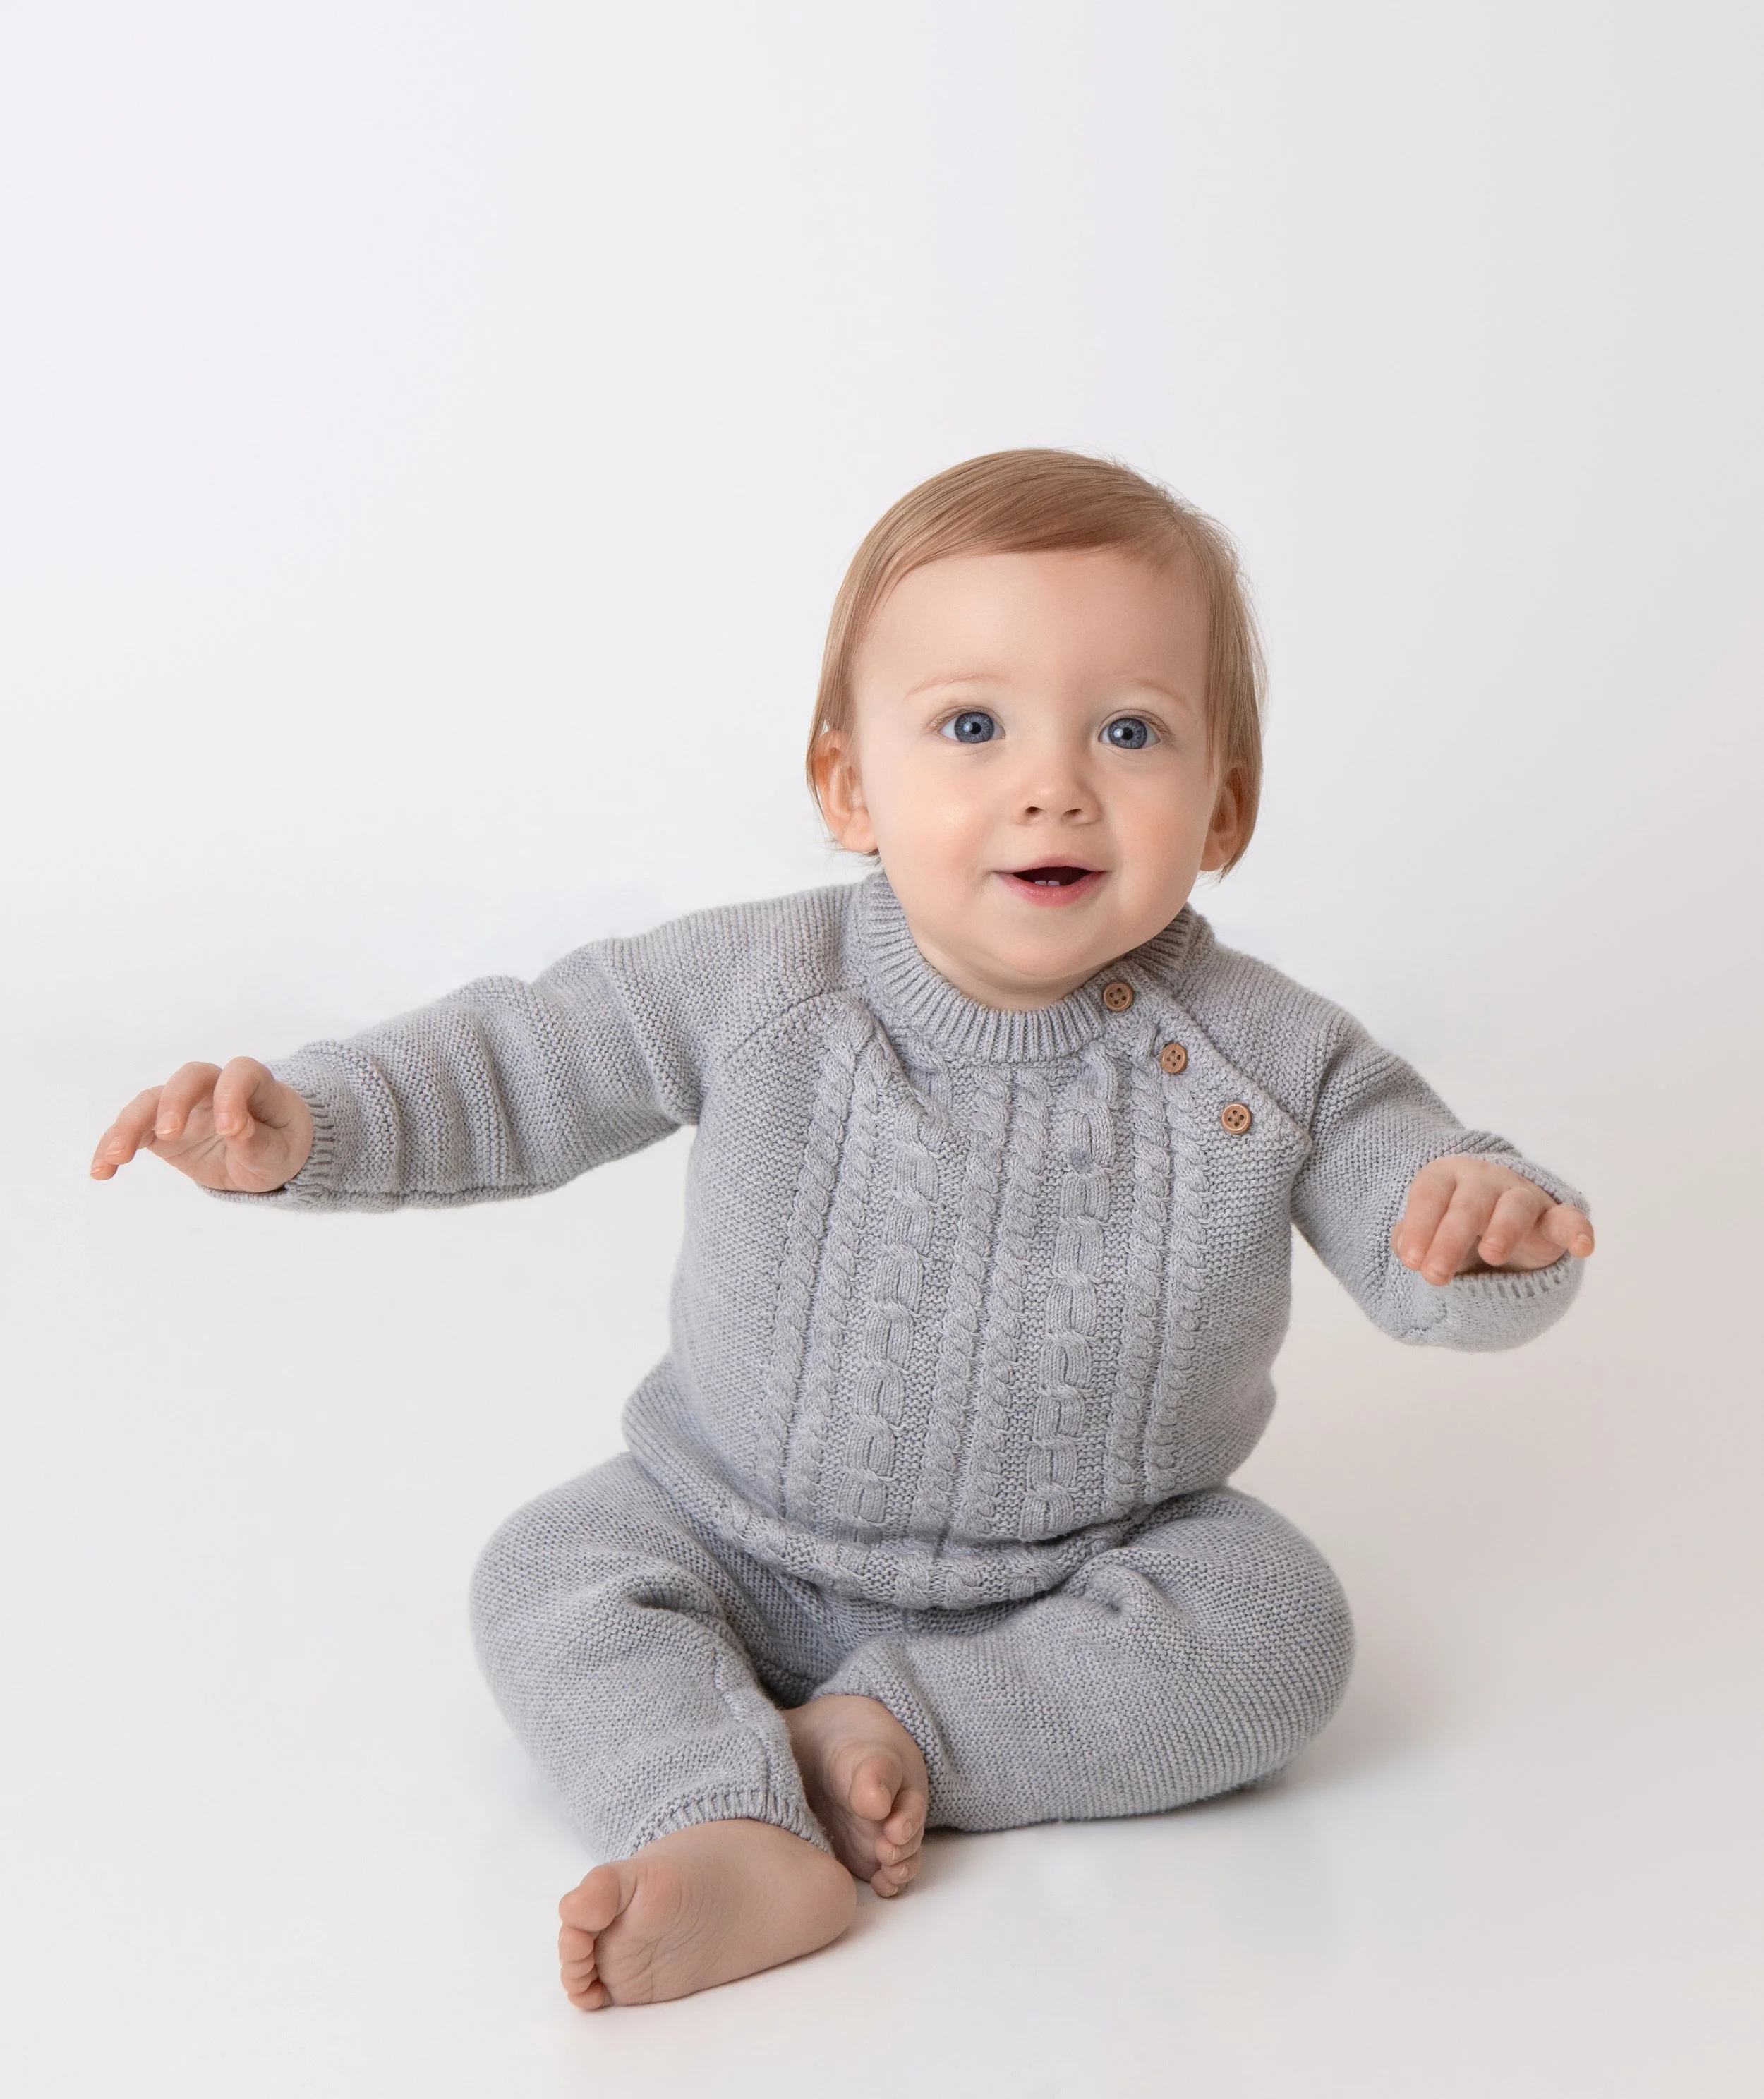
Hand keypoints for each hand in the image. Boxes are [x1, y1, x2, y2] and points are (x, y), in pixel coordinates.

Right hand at [90, 1058, 314, 1193]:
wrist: (264, 1156)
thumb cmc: (279, 1144)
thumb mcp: (280, 1152)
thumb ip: (258, 1141)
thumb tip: (233, 1129)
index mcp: (254, 1085)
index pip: (241, 1073)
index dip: (232, 1094)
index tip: (230, 1129)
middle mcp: (214, 1087)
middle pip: (189, 1077)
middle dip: (175, 1101)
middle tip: (169, 1134)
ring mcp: (183, 1105)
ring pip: (150, 1101)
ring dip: (130, 1125)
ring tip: (117, 1156)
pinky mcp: (159, 1129)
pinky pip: (131, 1131)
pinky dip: (112, 1147)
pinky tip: (101, 1171)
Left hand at [1392, 1155, 1593, 1284]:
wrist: (1494, 1219)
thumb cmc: (1450, 1226)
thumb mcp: (1425, 1233)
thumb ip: (1411, 1239)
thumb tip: (1408, 1250)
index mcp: (1447, 1178)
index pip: (1430, 1196)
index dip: (1419, 1225)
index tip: (1411, 1260)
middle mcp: (1484, 1181)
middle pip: (1467, 1206)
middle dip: (1450, 1240)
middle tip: (1434, 1275)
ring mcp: (1521, 1196)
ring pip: (1515, 1207)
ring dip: (1503, 1229)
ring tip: (1491, 1255)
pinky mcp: (1553, 1218)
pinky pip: (1569, 1219)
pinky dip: (1578, 1230)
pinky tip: (1583, 1248)